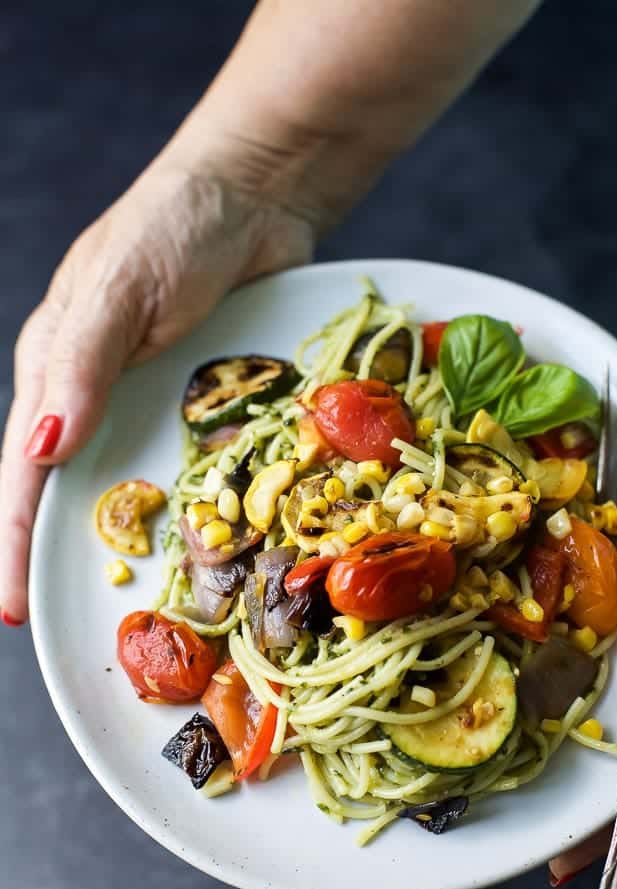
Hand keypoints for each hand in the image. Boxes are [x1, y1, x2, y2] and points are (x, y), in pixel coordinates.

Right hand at [0, 163, 313, 622]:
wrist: (253, 198)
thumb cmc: (172, 226)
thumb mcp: (117, 289)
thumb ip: (79, 366)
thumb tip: (43, 452)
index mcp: (55, 370)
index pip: (22, 470)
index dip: (14, 540)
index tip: (13, 605)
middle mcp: (95, 395)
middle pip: (67, 490)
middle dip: (58, 554)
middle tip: (64, 622)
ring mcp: (146, 401)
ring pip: (125, 484)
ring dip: (124, 539)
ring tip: (127, 600)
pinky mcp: (197, 401)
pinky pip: (184, 464)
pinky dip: (184, 506)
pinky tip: (199, 543)